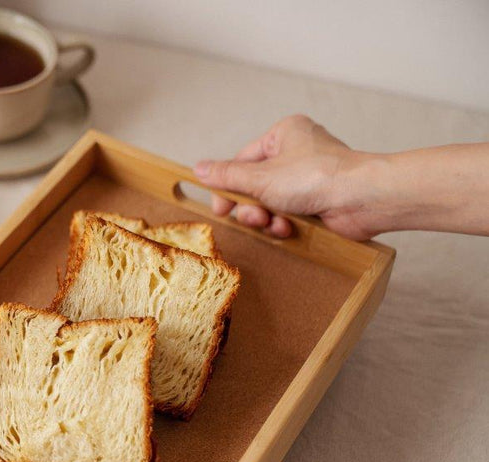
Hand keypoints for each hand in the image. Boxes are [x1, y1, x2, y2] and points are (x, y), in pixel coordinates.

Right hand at [194, 114, 375, 239]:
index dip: (228, 186)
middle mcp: (297, 153)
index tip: (221, 208)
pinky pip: (288, 214)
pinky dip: (285, 224)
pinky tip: (289, 228)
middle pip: (255, 185)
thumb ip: (226, 176)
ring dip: (267, 218)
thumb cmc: (316, 177)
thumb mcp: (260, 177)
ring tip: (274, 222)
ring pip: (270, 203)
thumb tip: (198, 169)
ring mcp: (308, 179)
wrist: (361, 199)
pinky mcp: (318, 201)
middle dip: (251, 206)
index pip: (243, 161)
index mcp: (284, 134)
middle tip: (253, 217)